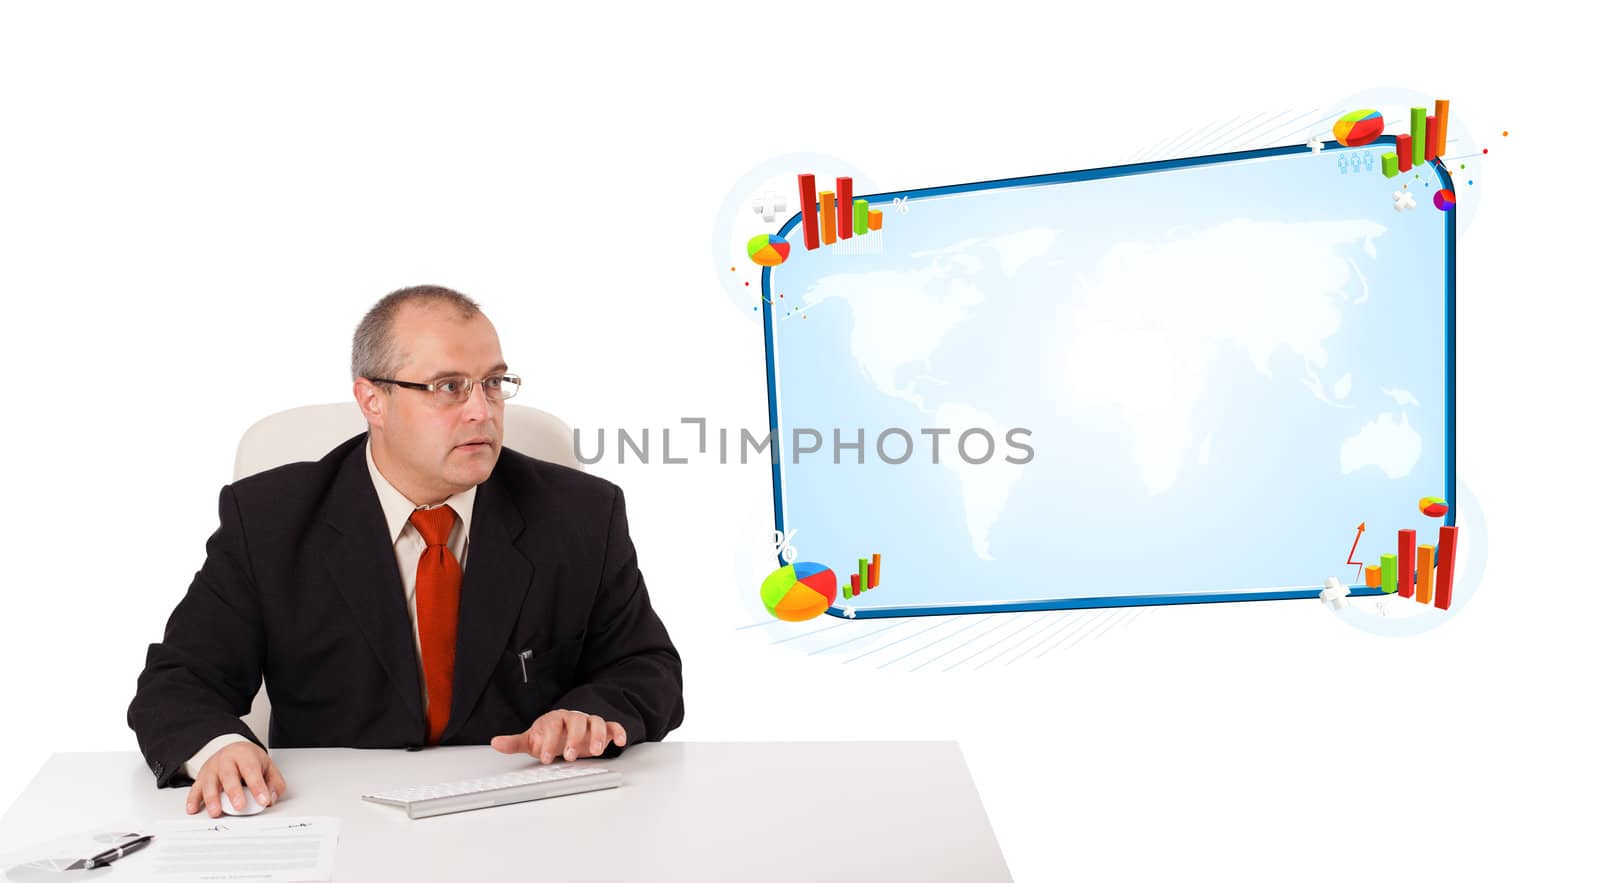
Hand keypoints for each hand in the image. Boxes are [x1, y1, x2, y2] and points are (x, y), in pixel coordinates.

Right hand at [185, 741, 285, 817]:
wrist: (231, 750)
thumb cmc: (249, 760)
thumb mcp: (267, 766)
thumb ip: (274, 782)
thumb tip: (272, 798)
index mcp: (244, 755)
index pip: (252, 770)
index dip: (258, 786)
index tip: (264, 800)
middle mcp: (226, 760)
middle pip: (228, 775)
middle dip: (234, 792)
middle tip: (240, 806)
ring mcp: (211, 769)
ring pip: (209, 783)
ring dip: (212, 798)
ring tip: (216, 812)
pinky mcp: (201, 778)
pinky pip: (195, 788)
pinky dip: (193, 799)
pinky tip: (193, 809)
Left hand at [490, 709, 626, 763]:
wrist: (565, 731)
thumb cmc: (549, 736)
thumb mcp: (531, 740)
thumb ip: (515, 743)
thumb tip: (495, 743)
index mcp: (554, 719)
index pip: (552, 726)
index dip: (548, 741)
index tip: (544, 758)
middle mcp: (573, 718)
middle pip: (576, 721)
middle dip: (574, 739)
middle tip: (569, 756)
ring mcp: (589, 722)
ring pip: (596, 722)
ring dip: (597, 736)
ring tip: (596, 752)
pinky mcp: (603, 729)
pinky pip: (613, 726)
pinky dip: (618, 732)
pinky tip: (620, 742)